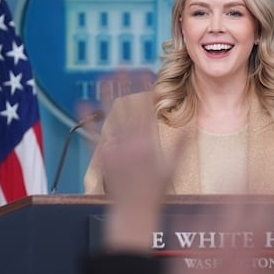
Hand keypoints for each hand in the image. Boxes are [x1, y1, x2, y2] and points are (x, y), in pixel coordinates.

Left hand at [94, 70, 177, 251]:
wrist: (134, 210)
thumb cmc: (155, 191)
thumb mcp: (173, 168)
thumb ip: (182, 146)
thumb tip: (191, 127)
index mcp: (149, 142)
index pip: (146, 108)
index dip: (143, 88)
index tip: (142, 70)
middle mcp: (132, 143)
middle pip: (126, 107)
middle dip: (123, 85)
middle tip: (120, 64)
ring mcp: (116, 149)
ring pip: (109, 116)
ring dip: (105, 95)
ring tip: (102, 76)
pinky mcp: (103, 157)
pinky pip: (93, 134)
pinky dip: (86, 119)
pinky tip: (81, 103)